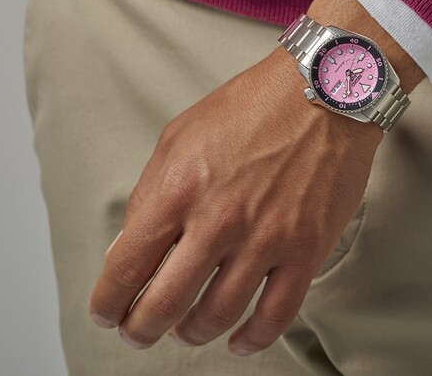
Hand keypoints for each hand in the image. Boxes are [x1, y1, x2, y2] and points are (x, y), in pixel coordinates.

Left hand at [88, 46, 383, 354]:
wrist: (323, 92)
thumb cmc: (252, 108)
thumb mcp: (179, 136)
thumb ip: (149, 195)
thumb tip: (125, 252)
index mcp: (179, 189)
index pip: (127, 267)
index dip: (109, 302)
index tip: (108, 312)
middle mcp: (218, 220)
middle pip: (165, 304)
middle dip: (142, 329)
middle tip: (140, 333)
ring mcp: (266, 239)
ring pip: (217, 316)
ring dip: (193, 333)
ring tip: (187, 330)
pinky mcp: (306, 250)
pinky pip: (276, 315)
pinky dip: (252, 339)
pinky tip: (239, 340)